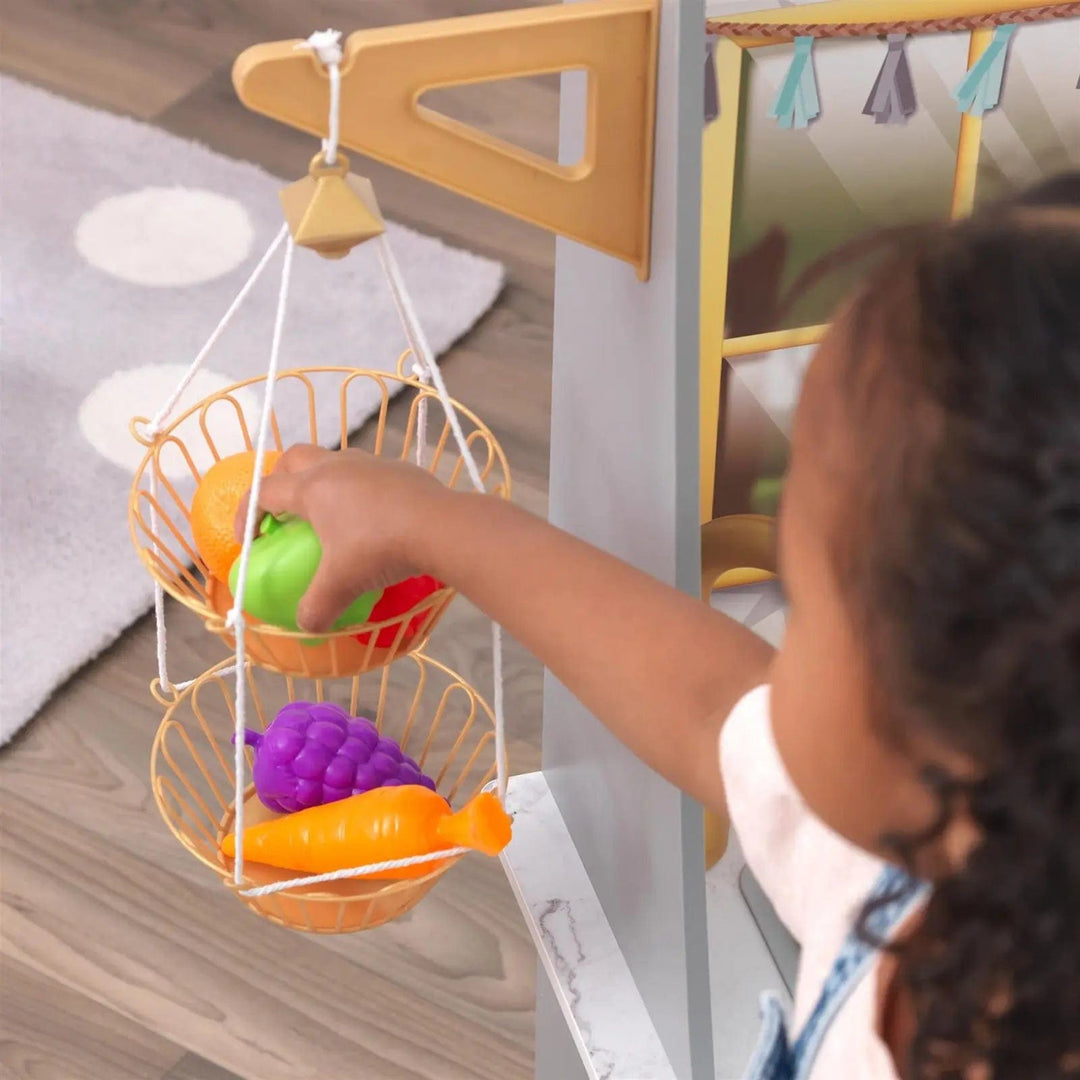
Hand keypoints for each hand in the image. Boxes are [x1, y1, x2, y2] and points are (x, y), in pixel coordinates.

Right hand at [234, 444, 448, 632]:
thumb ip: (317, 606)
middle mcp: (336, 466)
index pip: (264, 490)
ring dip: (322, 481)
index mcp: (312, 488)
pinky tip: (372, 518)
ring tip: (328, 515)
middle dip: (280, 480)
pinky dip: (358, 490)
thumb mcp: (343, 584)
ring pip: (333, 460)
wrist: (440, 526)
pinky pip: (367, 473)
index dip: (248, 512)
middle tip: (282, 511)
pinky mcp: (399, 469)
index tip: (248, 538)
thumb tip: (306, 626)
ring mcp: (370, 463)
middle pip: (294, 459)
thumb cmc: (380, 548)